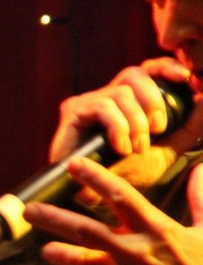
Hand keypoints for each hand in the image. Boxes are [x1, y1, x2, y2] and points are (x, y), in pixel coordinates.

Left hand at [23, 156, 202, 264]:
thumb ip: (201, 199)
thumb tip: (199, 168)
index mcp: (157, 229)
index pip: (120, 196)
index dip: (94, 178)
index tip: (72, 165)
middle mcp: (134, 250)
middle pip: (85, 228)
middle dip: (53, 217)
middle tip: (29, 210)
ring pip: (81, 259)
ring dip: (59, 252)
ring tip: (43, 249)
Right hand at [50, 57, 189, 162]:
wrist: (99, 197)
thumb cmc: (132, 173)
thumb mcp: (171, 146)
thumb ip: (191, 121)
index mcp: (129, 100)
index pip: (147, 70)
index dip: (165, 67)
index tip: (185, 77)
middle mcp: (107, 96)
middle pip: (133, 74)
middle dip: (153, 99)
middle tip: (158, 129)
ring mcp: (88, 102)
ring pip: (120, 92)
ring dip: (135, 122)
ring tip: (136, 148)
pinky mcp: (73, 112)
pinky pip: (103, 107)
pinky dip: (118, 127)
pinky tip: (120, 148)